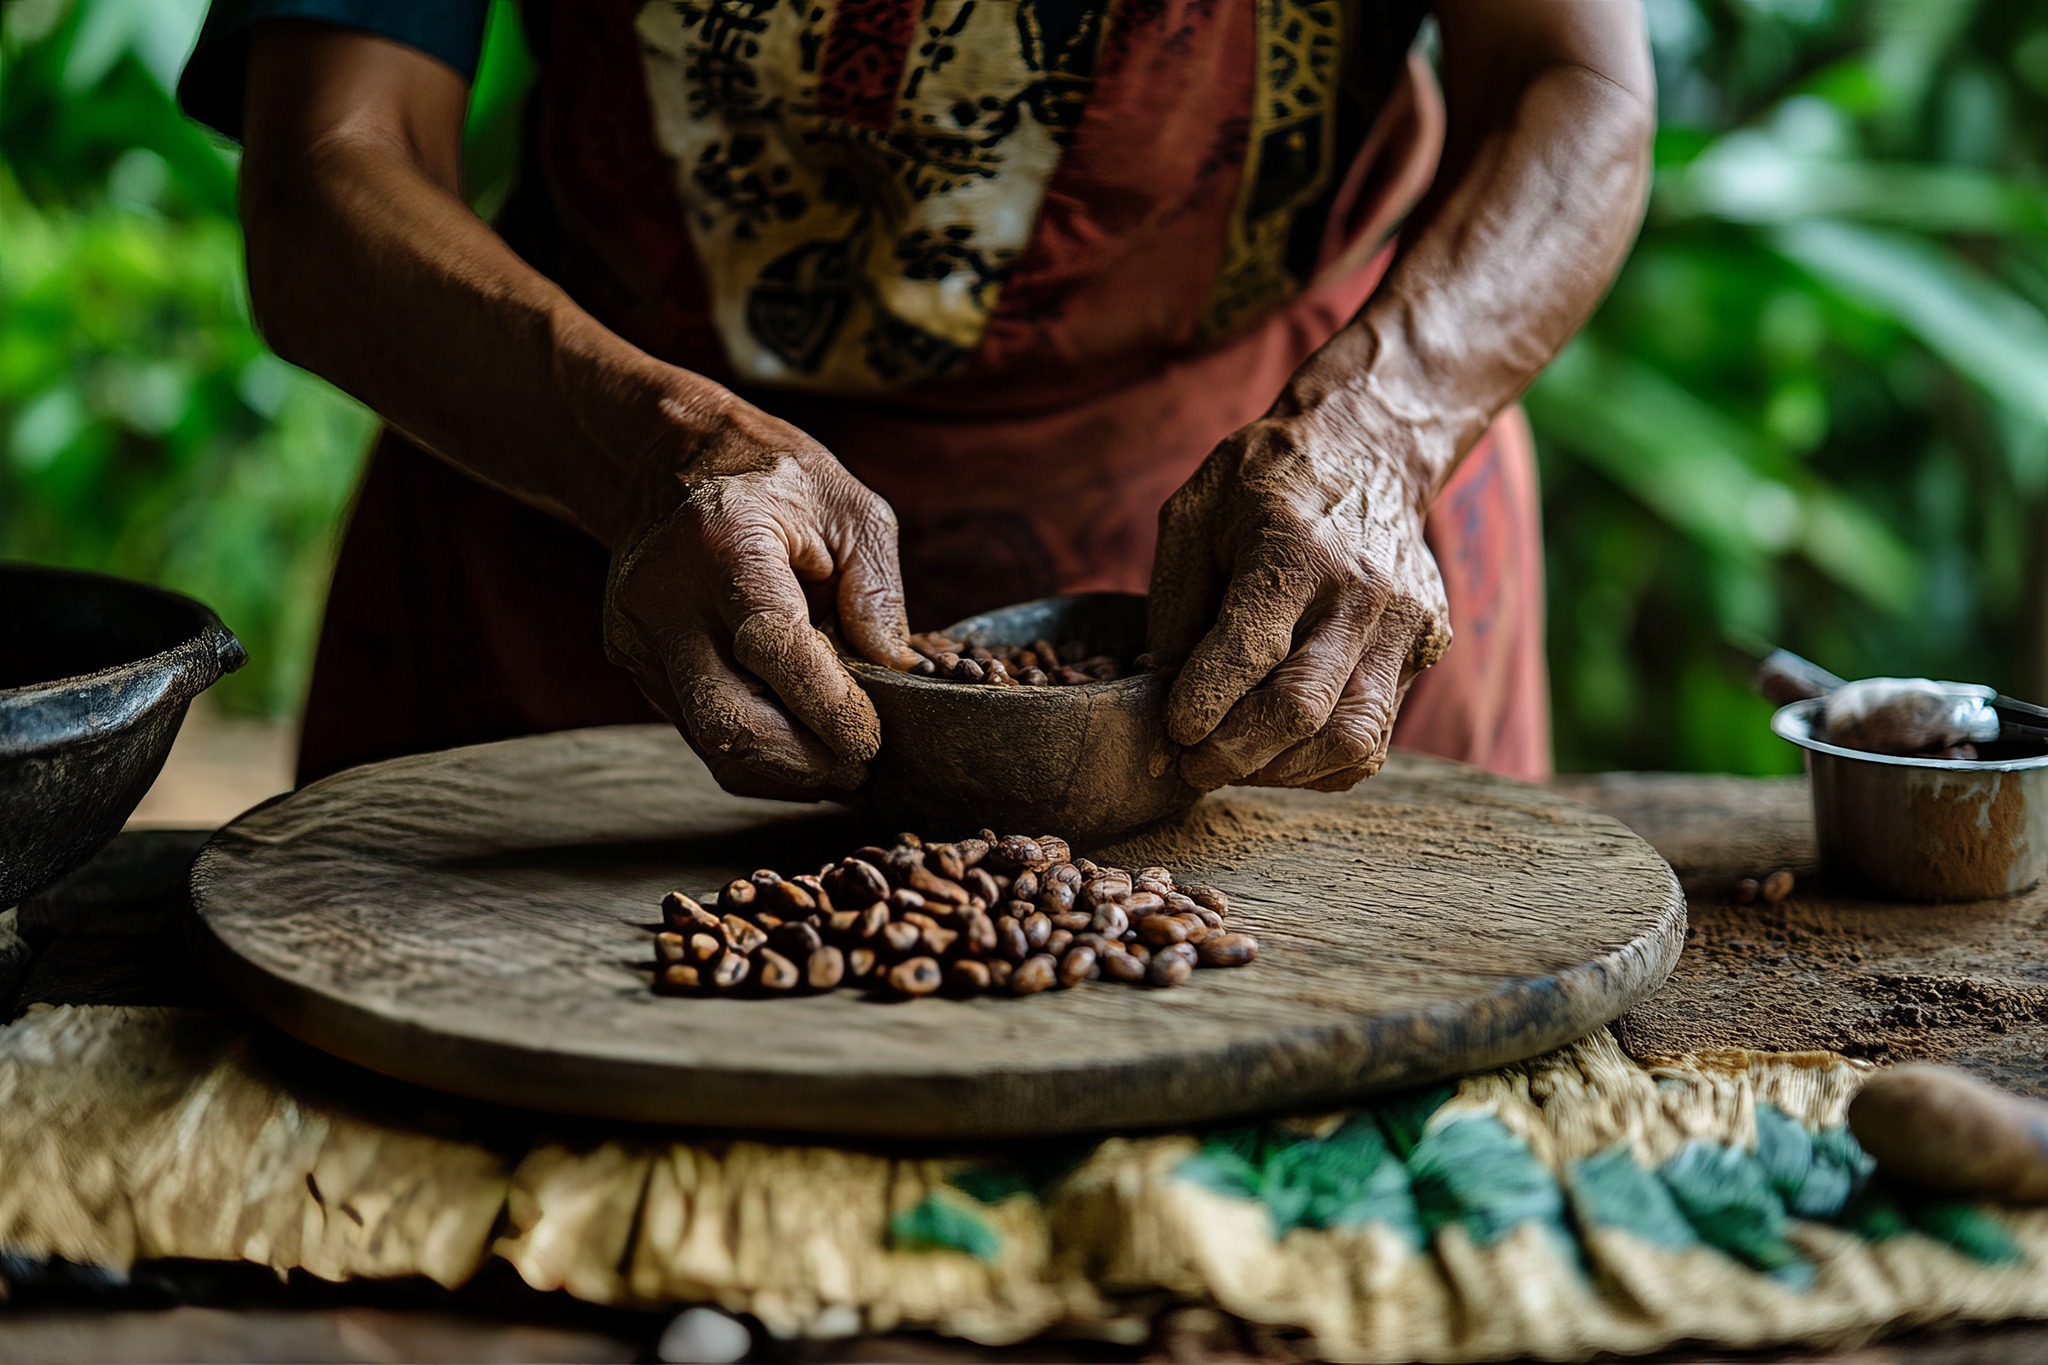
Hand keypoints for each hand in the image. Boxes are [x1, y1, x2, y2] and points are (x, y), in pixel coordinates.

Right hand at [603, 401, 919, 798]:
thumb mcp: (849, 508)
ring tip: (838, 767)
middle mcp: (665, 594)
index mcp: (723, 540)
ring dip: (782, 770)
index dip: (827, 706)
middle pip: (726, 718)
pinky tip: (800, 748)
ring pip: (710, 740)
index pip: (771, 646)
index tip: (872, 738)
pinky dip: (756, 753)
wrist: (671, 463)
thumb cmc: (775, 482)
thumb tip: (895, 674)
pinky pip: (698, 731)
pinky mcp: (637, 664)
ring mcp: (640, 636)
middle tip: (859, 770)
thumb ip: (877, 590)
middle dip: (801, 762)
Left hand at [1147, 408, 1450, 791]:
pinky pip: (1376, 737)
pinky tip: (1282, 750)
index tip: (1171, 731)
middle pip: (1303, 708)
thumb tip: (1162, 686)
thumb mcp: (1194, 513)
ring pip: (1351, 739)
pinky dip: (1323, 764)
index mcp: (1298, 548)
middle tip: (1190, 766)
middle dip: (1235, 754)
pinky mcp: (1425, 649)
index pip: (1250, 649)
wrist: (1369, 447)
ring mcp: (1405, 626)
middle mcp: (1363, 592)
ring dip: (1281, 770)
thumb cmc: (1265, 481)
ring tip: (1235, 764)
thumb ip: (1176, 601)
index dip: (1203, 703)